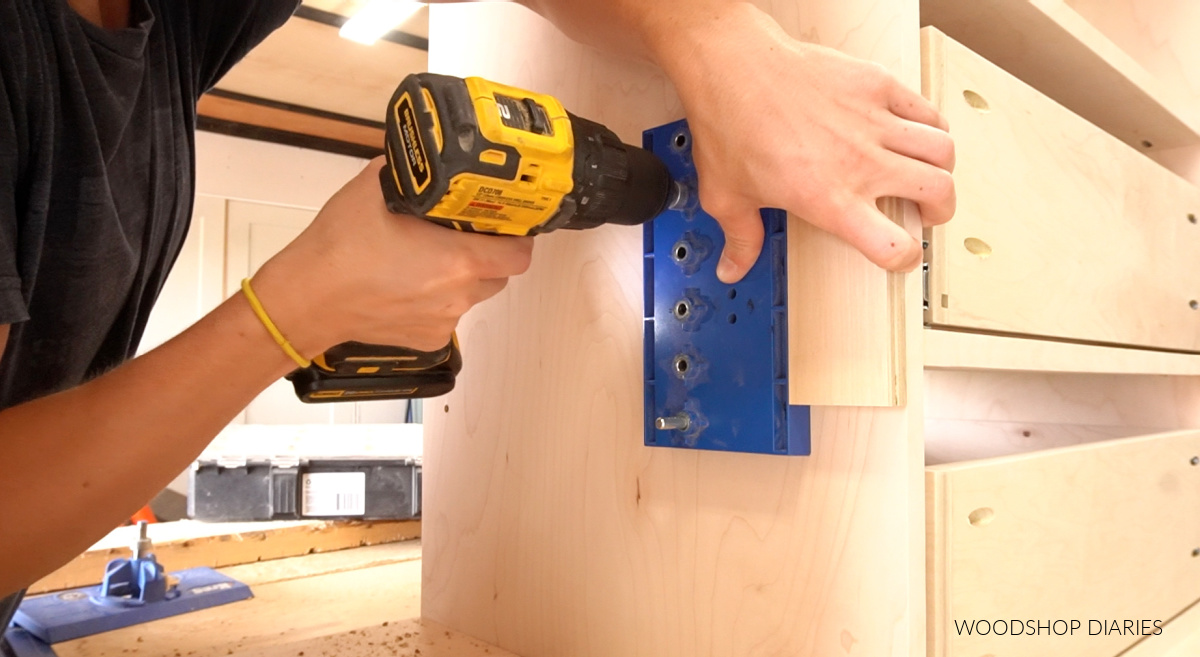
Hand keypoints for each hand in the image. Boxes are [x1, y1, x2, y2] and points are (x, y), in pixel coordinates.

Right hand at [250, 158, 533, 353]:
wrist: (308, 298)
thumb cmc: (342, 245)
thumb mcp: (375, 187)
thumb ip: (410, 173)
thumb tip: (421, 160)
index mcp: (459, 260)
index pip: (519, 253)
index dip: (517, 236)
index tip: (504, 223)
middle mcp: (459, 294)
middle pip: (498, 274)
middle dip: (488, 254)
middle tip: (462, 235)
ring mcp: (444, 321)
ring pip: (471, 295)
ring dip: (462, 277)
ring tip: (427, 260)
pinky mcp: (427, 340)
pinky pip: (446, 316)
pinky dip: (437, 301)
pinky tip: (407, 286)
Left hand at [650, 3, 954, 281]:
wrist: (732, 67)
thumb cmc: (729, 125)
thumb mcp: (726, 196)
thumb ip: (741, 238)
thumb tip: (733, 268)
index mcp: (830, 200)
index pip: (894, 246)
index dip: (904, 258)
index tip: (900, 255)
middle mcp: (860, 163)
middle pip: (937, 192)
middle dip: (939, 210)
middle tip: (928, 211)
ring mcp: (874, 122)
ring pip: (941, 150)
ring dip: (941, 168)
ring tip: (928, 172)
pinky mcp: (876, 85)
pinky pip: (926, 110)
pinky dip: (931, 126)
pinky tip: (916, 132)